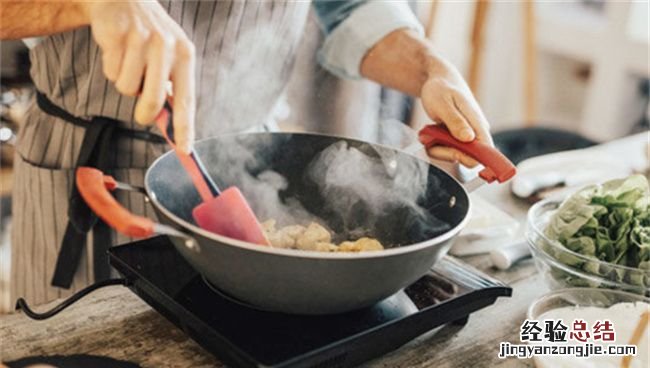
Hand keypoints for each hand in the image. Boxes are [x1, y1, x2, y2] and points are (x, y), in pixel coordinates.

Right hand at [81, 0, 194, 152]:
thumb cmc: (149, 36)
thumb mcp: (170, 55)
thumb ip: (170, 87)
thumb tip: (168, 123)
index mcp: (186, 54)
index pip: (187, 99)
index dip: (185, 128)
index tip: (184, 150)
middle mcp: (167, 46)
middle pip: (152, 101)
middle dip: (144, 113)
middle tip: (142, 113)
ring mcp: (142, 40)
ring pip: (127, 87)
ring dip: (124, 81)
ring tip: (130, 61)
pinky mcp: (118, 35)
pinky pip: (111, 71)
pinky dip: (111, 66)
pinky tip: (118, 50)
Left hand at [420, 61, 492, 167]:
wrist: (438, 80)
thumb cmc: (441, 88)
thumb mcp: (444, 103)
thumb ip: (455, 121)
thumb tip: (468, 138)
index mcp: (478, 124)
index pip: (485, 152)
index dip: (470, 159)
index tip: (450, 151)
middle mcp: (476, 133)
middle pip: (467, 159)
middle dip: (446, 152)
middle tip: (433, 136)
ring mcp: (467, 137)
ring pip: (454, 156)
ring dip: (438, 147)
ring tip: (430, 130)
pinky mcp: (458, 138)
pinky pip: (446, 151)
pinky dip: (435, 144)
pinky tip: (431, 132)